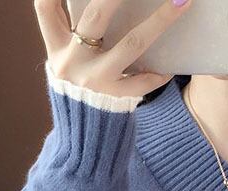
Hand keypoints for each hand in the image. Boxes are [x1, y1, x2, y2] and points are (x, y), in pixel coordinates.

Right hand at [34, 0, 192, 97]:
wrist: (84, 139)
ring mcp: (96, 81)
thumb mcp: (66, 62)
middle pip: (95, 17)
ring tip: (181, 3)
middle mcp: (73, 62)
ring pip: (131, 44)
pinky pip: (144, 81)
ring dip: (159, 22)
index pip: (46, 9)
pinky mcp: (116, 99)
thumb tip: (97, 4)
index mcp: (57, 47)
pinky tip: (170, 67)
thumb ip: (72, 33)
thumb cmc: (80, 90)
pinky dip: (158, 73)